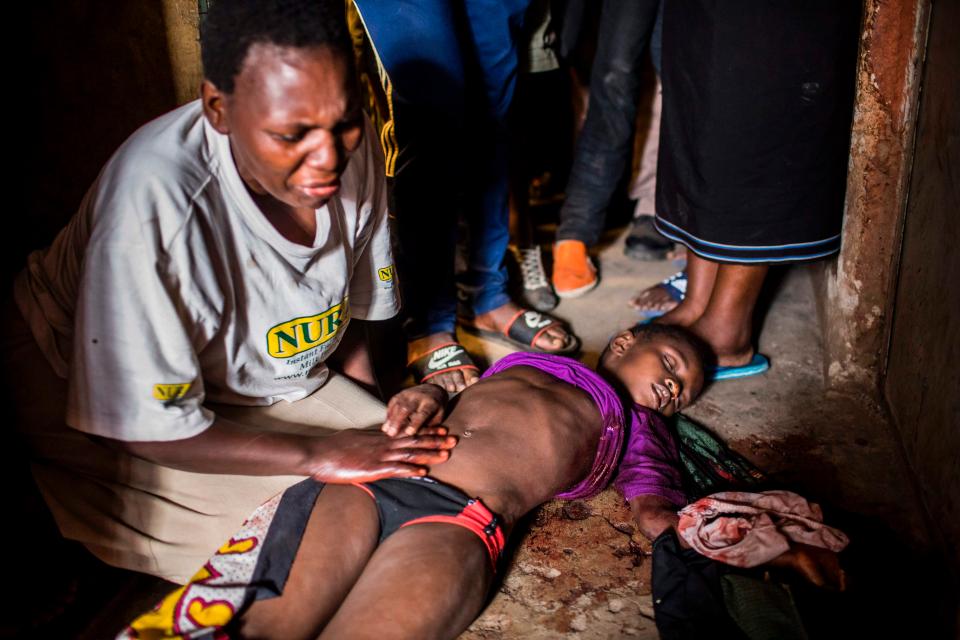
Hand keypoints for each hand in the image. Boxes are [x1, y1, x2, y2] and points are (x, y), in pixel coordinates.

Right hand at [308, 427, 456, 483]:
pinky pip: (394, 469)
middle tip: (454, 439)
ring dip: (429, 454)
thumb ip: (370, 440)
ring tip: (447, 454)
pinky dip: (409, 470)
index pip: (408, 433)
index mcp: (379, 437)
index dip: (427, 432)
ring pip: (409, 453)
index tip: (442, 430)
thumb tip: (380, 439)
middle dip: (435, 441)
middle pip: (414, 441)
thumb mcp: (356, 439)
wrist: (316, 452)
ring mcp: (377, 456)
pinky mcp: (371, 469)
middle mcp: (382, 444)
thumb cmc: (333, 447)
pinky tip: (422, 472)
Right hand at [382, 383, 447, 436]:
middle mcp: (418, 396)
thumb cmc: (436, 410)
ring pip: (397, 405)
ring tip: (385, 431)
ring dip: (391, 418)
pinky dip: (389, 414)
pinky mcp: (400, 394)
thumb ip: (429, 427)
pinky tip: (386, 424)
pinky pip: (392, 403)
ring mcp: (408, 394)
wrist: (433, 390)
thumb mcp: (438, 418)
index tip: (409, 433)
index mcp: (431, 403)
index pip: (423, 413)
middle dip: (398, 421)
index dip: (415, 423)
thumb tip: (422, 442)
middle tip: (391, 434)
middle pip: (406, 408)